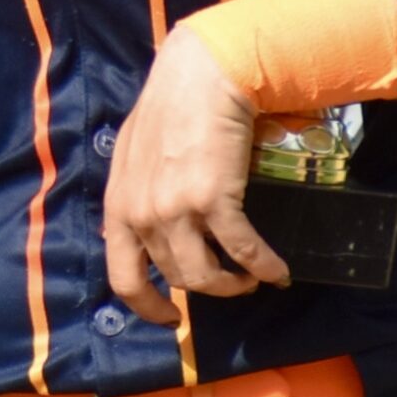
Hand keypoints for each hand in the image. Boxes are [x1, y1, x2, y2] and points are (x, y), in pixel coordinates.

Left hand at [102, 26, 287, 324]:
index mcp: (118, 206)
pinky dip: (264, 267)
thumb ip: (137, 194)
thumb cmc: (169, 110)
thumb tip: (147, 227)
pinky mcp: (214, 201)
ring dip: (234, 283)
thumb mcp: (134, 156)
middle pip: (176, 277)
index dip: (147, 306)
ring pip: (207, 275)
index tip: (169, 318)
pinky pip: (244, 251)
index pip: (122, 276)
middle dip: (207, 287)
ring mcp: (175, 209)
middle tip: (230, 283)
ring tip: (252, 277)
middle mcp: (141, 214)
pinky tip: (278, 270)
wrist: (201, 78)